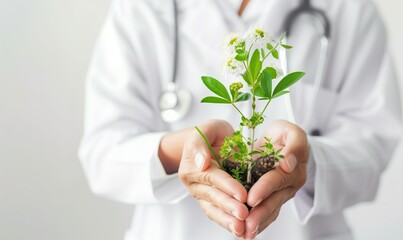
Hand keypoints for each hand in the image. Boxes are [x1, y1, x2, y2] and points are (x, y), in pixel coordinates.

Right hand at [178, 120, 248, 237]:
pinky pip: (218, 214)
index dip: (228, 186)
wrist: (211, 142)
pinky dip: (228, 223)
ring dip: (227, 221)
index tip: (242, 195)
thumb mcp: (208, 129)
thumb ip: (200, 144)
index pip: (212, 177)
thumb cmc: (211, 134)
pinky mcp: (210, 202)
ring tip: (242, 230)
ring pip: (214, 210)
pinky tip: (241, 231)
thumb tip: (201, 162)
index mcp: (192, 166)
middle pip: (213, 197)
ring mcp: (202, 194)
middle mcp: (195, 183)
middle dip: (229, 207)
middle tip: (244, 215)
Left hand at [243, 120, 308, 238]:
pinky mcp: (273, 199)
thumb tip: (288, 163)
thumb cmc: (284, 136)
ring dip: (257, 223)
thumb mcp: (291, 131)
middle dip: (259, 213)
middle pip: (274, 200)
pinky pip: (267, 214)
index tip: (251, 198)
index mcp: (293, 167)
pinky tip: (245, 233)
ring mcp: (282, 194)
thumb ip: (295, 144)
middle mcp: (289, 184)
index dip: (264, 189)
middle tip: (247, 224)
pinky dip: (257, 224)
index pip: (277, 179)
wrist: (282, 144)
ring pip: (270, 211)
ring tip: (244, 233)